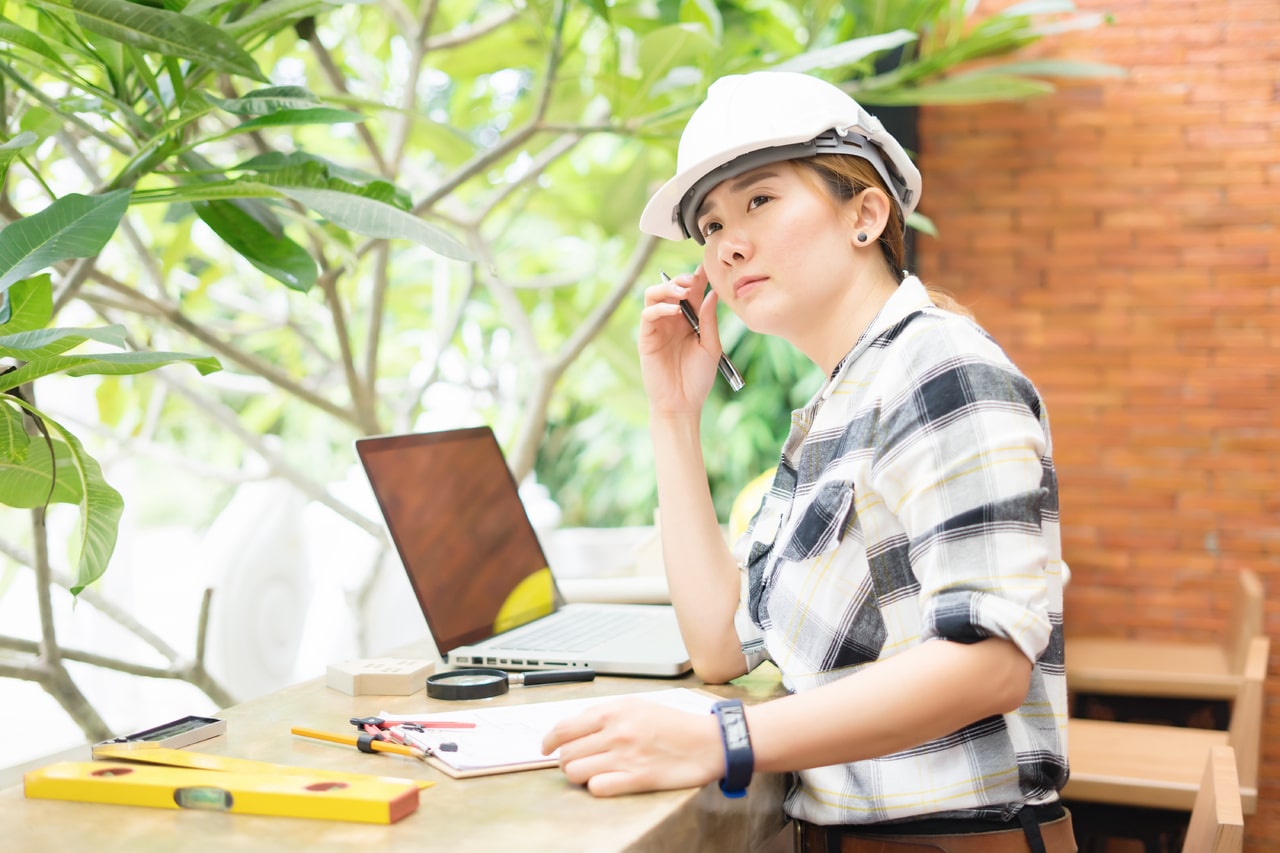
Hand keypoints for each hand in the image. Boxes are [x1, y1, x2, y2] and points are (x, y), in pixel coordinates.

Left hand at [541, 698, 723, 796]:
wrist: (708, 742)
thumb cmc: (673, 724)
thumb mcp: (637, 706)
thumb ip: (605, 715)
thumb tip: (574, 728)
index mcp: (614, 710)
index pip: (564, 727)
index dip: (548, 741)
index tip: (545, 749)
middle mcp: (616, 732)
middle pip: (566, 753)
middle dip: (566, 761)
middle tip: (577, 762)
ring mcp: (625, 756)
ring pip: (576, 772)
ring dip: (580, 775)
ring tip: (593, 772)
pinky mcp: (637, 779)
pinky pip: (597, 788)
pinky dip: (597, 787)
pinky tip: (608, 781)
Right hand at [638, 267, 722, 414]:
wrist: (683, 403)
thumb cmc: (698, 379)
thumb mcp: (711, 346)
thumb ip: (710, 320)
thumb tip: (712, 293)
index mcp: (690, 320)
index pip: (692, 292)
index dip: (697, 278)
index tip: (706, 268)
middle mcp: (672, 320)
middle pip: (671, 288)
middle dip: (681, 279)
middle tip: (693, 280)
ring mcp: (658, 327)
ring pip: (654, 295)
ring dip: (667, 289)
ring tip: (682, 293)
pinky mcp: (646, 337)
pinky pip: (647, 314)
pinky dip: (659, 308)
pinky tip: (674, 311)